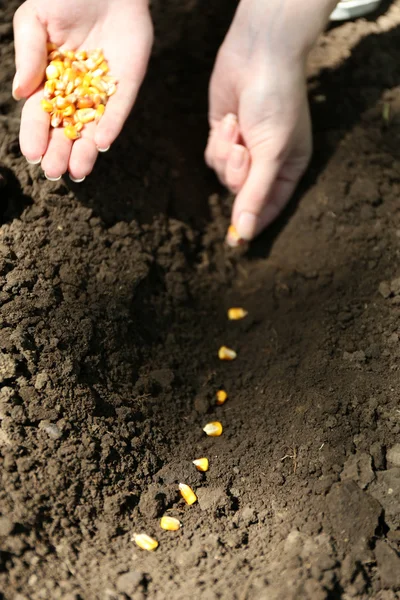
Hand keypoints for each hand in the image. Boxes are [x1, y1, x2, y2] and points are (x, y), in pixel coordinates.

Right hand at [13, 0, 152, 180]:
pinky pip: (118, 110)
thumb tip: (18, 93)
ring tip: (78, 171)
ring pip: (92, 127)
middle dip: (59, 151)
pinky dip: (110, 126)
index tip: (32, 153)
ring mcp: (102, 91)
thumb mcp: (35, 20)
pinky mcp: (126, 85)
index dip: (35, 134)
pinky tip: (101, 143)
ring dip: (85, 151)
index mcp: (49, 79)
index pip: (40, 113)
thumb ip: (28, 55)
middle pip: (66, 128)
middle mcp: (76, 91)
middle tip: (54, 171)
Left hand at [205, 0, 335, 242]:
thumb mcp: (271, 151)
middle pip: (241, 192)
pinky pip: (212, 157)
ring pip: (223, 175)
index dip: (253, 223)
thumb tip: (245, 232)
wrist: (257, 55)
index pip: (270, 208)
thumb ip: (256, 194)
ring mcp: (244, 150)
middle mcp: (267, 163)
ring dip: (226, 154)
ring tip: (236, 129)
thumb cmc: (275, 102)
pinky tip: (228, 120)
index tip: (235, 244)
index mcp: (289, 169)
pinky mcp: (223, 137)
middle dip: (237, 174)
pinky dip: (217, 142)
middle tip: (243, 151)